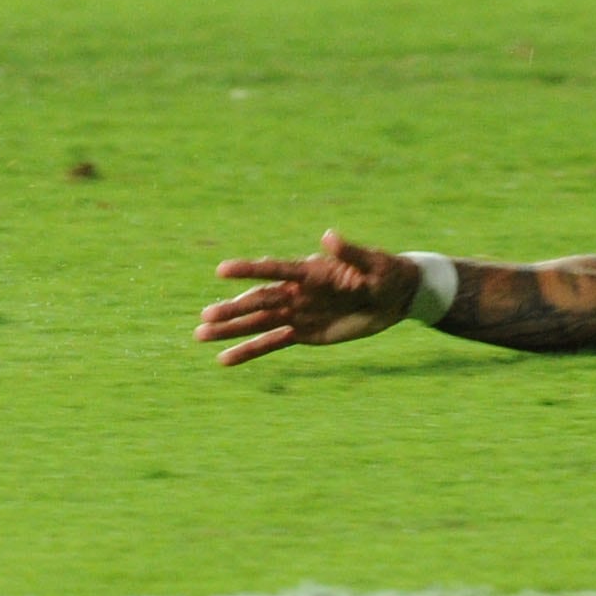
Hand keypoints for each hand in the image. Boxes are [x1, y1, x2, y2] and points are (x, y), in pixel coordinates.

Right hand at [196, 228, 420, 365]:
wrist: (396, 298)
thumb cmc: (386, 274)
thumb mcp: (374, 264)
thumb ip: (350, 253)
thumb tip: (329, 236)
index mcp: (311, 272)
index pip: (275, 270)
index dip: (249, 270)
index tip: (222, 270)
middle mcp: (298, 292)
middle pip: (259, 301)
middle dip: (232, 310)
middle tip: (203, 318)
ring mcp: (298, 313)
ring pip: (258, 323)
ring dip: (231, 329)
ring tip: (200, 335)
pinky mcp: (304, 333)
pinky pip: (272, 343)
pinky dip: (249, 351)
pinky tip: (225, 359)